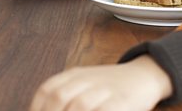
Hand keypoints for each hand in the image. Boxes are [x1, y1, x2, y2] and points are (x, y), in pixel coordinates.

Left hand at [29, 55, 171, 110]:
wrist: (144, 75)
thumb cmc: (110, 88)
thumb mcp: (85, 85)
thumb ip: (64, 99)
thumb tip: (42, 109)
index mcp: (75, 75)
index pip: (48, 89)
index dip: (37, 107)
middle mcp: (88, 79)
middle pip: (59, 96)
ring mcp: (106, 90)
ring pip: (80, 105)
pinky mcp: (122, 101)